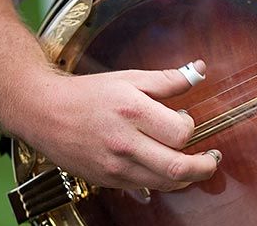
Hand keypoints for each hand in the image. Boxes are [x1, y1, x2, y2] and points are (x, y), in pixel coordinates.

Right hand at [6, 60, 220, 190]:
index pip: (180, 132)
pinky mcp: (107, 180)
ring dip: (186, 177)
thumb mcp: (129, 78)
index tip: (187, 120)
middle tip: (212, 160)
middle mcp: (124, 143)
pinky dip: (161, 180)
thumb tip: (199, 70)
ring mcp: (115, 166)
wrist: (43, 112)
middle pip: (177, 167)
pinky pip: (144, 187)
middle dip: (204, 167)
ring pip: (164, 183)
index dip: (191, 128)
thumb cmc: (87, 94)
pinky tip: (163, 167)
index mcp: (132, 112)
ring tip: (193, 166)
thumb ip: (167, 79)